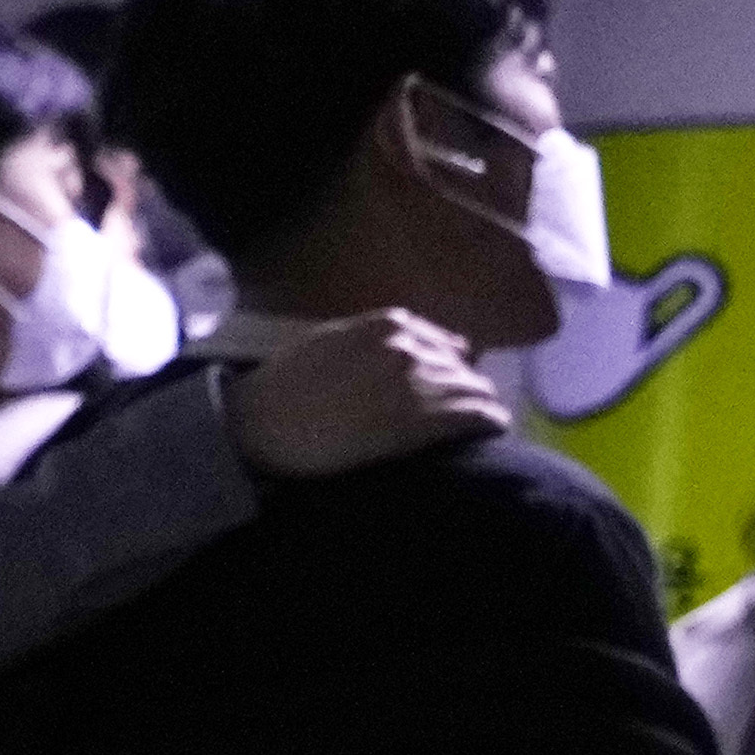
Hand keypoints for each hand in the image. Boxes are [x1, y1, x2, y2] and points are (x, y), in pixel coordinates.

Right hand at [225, 310, 504, 478]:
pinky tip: (495, 428)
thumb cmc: (280, 388)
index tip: (451, 380)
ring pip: (472, 389)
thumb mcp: (325, 343)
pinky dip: (489, 421)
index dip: (449, 363)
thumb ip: (368, 338)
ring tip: (486, 419)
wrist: (260, 426)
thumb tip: (403, 344)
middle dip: (465, 386)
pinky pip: (474, 415)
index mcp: (386, 325)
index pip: (442, 341)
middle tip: (469, 407)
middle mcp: (409, 347)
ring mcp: (417, 383)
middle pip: (460, 366)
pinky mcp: (420, 421)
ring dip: (479, 404)